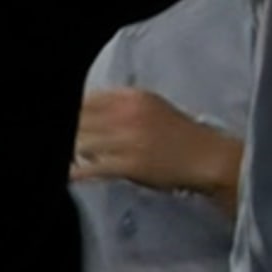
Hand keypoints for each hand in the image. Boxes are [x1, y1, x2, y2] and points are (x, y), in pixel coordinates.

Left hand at [71, 87, 239, 197]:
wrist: (207, 157)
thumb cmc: (179, 134)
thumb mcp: (151, 107)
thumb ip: (121, 106)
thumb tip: (88, 113)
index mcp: (132, 97)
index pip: (87, 98)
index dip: (73, 111)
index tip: (68, 121)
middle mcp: (127, 114)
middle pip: (80, 118)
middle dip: (70, 130)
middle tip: (64, 141)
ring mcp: (128, 140)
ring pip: (81, 142)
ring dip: (71, 150)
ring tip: (68, 157)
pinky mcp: (130, 164)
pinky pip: (93, 168)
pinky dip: (76, 172)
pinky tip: (69, 175)